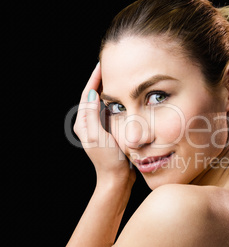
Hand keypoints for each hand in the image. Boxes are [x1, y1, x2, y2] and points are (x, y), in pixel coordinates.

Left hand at [74, 63, 135, 187]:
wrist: (117, 178)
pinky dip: (116, 102)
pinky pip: (111, 112)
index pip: (87, 95)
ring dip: (109, 90)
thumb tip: (91, 94)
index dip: (94, 79)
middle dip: (101, 81)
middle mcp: (89, 124)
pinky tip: (124, 97)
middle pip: (93, 97)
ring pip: (103, 103)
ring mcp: (99, 128)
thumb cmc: (108, 159)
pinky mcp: (109, 131)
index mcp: (83, 123)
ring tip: (118, 77)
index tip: (101, 65)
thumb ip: (92, 115)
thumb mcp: (97, 135)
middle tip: (110, 67)